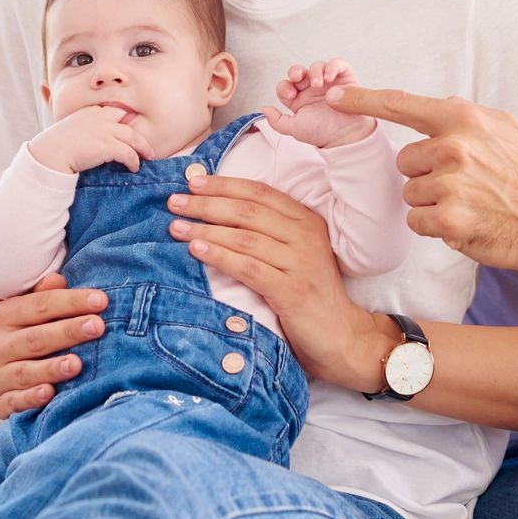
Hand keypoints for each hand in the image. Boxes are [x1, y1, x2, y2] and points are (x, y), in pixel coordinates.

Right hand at [0, 272, 106, 415]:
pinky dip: (31, 398)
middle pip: (35, 338)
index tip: (101, 300)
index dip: (71, 301)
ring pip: (25, 371)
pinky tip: (50, 393)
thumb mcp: (31, 311)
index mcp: (3, 315)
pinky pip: (15, 401)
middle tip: (98, 327)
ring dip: (52, 368)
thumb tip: (58, 278)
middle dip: (68, 331)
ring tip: (78, 364)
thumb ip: (46, 295)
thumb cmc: (26, 334)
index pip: (40, 305)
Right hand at [26, 104, 154, 173]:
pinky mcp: (108, 146)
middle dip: (138, 132)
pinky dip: (134, 161)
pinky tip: (134, 167)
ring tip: (147, 156)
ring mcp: (106, 130)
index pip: (114, 111)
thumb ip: (83, 128)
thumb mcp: (70, 128)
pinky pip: (129, 153)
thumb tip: (90, 139)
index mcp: (91, 111)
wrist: (50, 153)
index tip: (130, 128)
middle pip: (129, 120)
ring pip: (134, 137)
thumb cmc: (56, 145)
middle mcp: (101, 117)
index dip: (124, 120)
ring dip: (143, 148)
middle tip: (146, 144)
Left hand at [167, 175, 394, 391]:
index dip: (225, 184)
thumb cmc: (311, 294)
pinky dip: (220, 256)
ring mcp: (301, 261)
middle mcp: (306, 235)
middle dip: (207, 203)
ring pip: (245, 236)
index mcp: (307, 220)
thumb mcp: (295, 254)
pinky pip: (248, 267)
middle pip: (248, 210)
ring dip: (206, 229)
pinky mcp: (292, 289)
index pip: (260, 192)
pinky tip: (196, 250)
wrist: (342, 336)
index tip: (193, 182)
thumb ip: (269, 233)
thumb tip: (219, 214)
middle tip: (175, 202)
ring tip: (176, 226)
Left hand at [262, 59, 374, 149]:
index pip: (286, 85)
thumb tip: (265, 108)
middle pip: (299, 71)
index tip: (291, 96)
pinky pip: (338, 64)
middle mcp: (312, 89)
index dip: (285, 87)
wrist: (346, 136)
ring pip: (317, 66)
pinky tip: (330, 76)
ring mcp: (328, 82)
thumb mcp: (295, 129)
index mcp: (298, 100)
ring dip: (315, 71)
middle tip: (298, 77)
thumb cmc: (322, 133)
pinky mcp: (344, 78)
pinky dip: (333, 66)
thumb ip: (277, 121)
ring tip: (319, 83)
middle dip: (296, 71)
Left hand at [327, 84, 517, 275]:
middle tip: (463, 185)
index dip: (362, 100)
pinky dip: (435, 227)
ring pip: (409, 193)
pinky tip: (464, 223)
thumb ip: (465, 116)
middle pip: (404, 161)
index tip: (333, 96)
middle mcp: (455, 146)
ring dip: (430, 203)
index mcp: (464, 119)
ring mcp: (452, 183)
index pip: (401, 104)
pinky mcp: (451, 219)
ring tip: (468, 204)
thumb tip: (438, 103)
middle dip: (424, 175)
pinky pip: (417, 221)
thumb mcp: (504, 128)